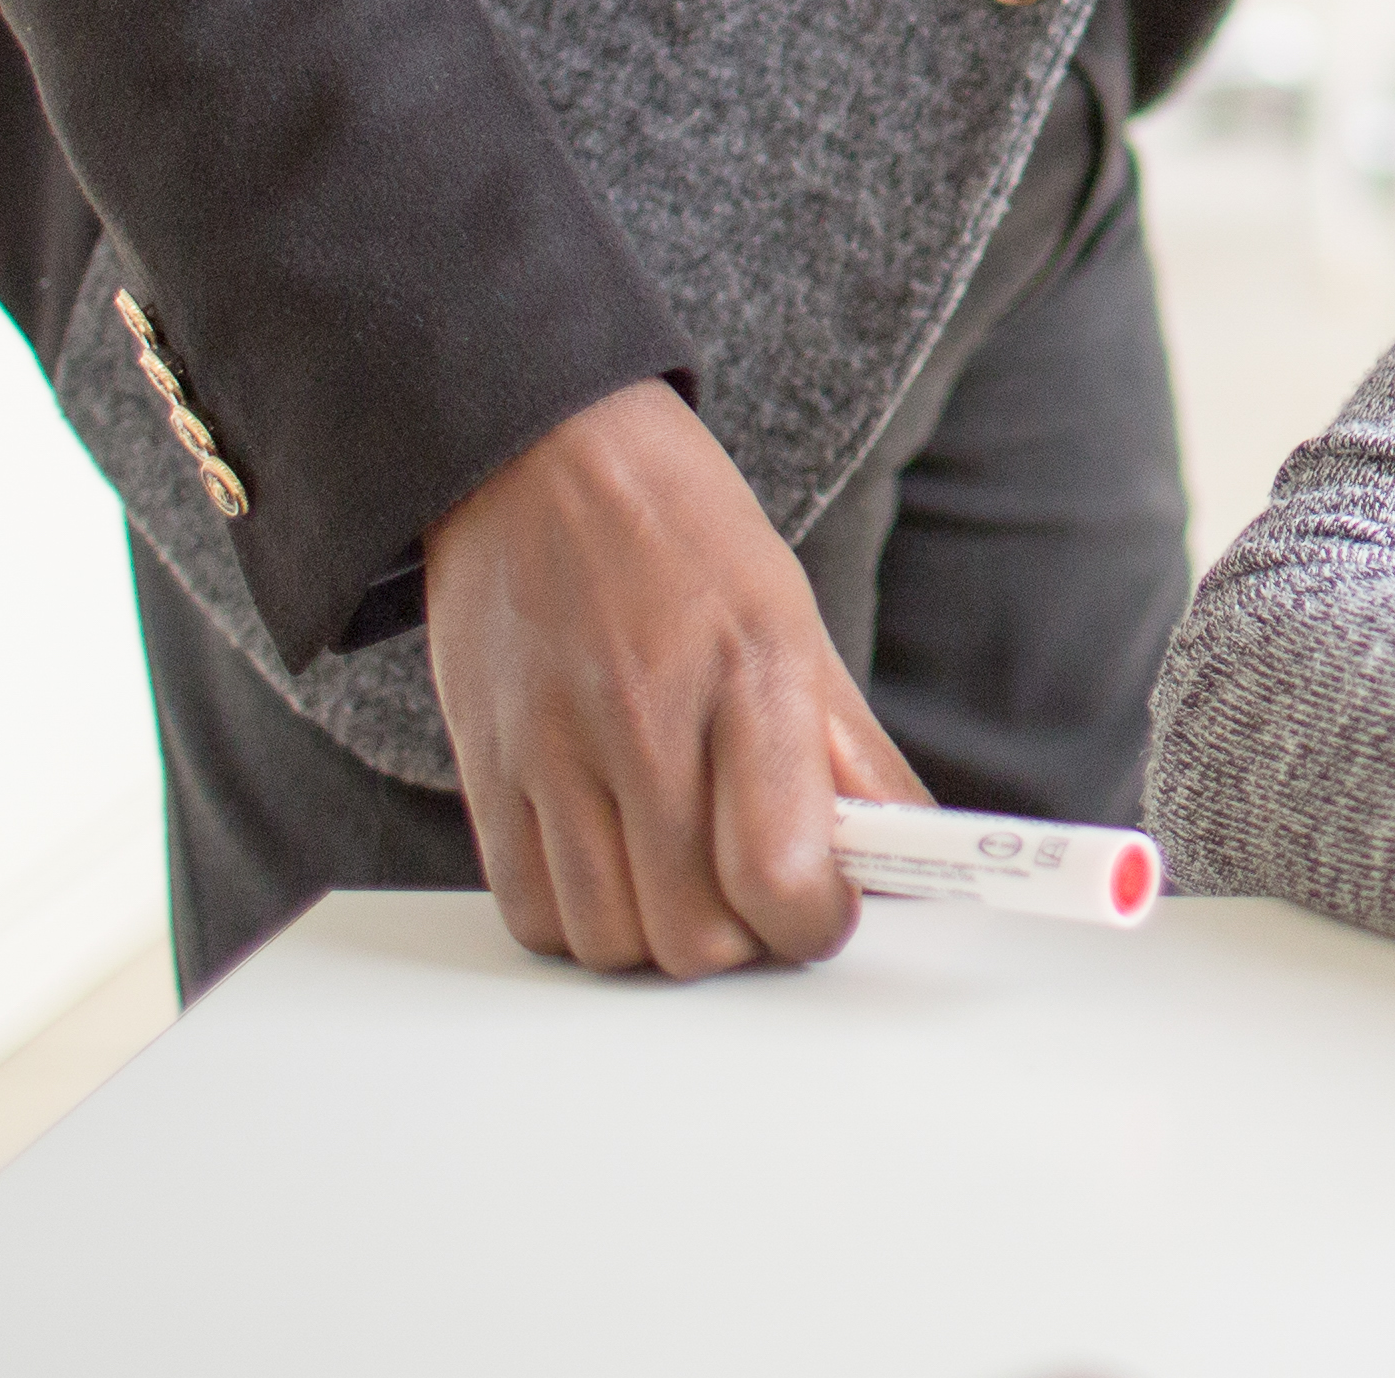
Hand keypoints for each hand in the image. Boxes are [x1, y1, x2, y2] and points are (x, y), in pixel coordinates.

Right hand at [423, 379, 927, 975]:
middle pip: (695, 937)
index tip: (825, 907)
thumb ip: (852, 753)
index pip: (780, 874)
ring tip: (683, 877)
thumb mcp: (795, 618)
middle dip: (742, 940)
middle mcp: (646, 719)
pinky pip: (533, 913)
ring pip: (610, 943)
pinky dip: (581, 920)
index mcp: (750, 670)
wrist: (538, 452)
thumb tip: (908, 856)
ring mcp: (553, 749)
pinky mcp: (486, 768)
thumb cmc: (679, 532)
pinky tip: (613, 868)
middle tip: (755, 893)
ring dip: (659, 939)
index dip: (814, 923)